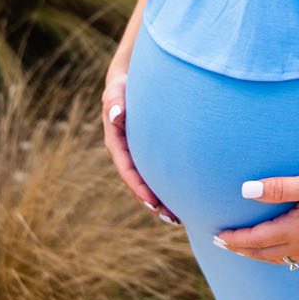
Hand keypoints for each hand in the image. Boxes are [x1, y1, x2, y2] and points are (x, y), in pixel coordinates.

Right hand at [102, 65, 180, 225]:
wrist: (129, 82)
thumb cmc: (123, 86)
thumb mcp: (116, 92)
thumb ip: (115, 102)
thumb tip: (116, 115)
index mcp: (116, 143)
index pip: (127, 170)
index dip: (139, 188)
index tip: (152, 202)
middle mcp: (126, 153)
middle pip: (139, 183)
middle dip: (153, 202)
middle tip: (172, 217)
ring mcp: (137, 153)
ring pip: (148, 180)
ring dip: (161, 199)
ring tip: (179, 216)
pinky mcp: (148, 151)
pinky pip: (156, 171)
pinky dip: (167, 184)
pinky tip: (183, 195)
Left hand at [213, 169, 298, 264]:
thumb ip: (278, 188)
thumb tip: (245, 190)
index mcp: (295, 231)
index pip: (256, 239)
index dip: (235, 238)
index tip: (218, 235)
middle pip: (262, 253)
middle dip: (240, 249)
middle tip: (221, 244)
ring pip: (276, 258)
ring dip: (256, 254)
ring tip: (243, 248)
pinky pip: (291, 258)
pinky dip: (274, 256)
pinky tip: (276, 250)